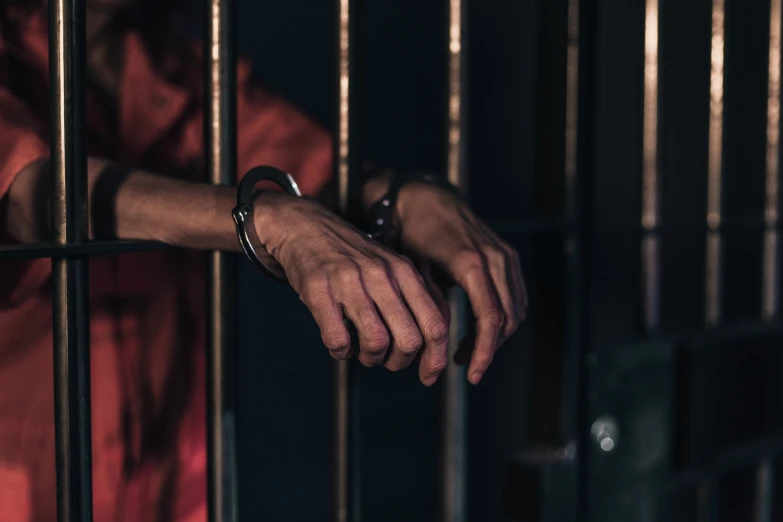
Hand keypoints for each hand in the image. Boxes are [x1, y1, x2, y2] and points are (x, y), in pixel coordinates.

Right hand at [253, 192, 449, 384]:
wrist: (304, 225)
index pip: (435, 325)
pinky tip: (338, 342)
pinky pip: (338, 339)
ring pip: (376, 342)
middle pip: (409, 340)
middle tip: (384, 359)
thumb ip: (413, 299)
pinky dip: (340, 351)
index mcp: (405, 272)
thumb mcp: (391, 267)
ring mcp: (350, 281)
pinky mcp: (319, 289)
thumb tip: (435, 346)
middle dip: (398, 362)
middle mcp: (382, 275)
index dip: (435, 359)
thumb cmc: (351, 257)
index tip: (427, 377)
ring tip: (360, 350)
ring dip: (369, 358)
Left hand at [396, 183, 527, 384]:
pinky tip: (480, 330)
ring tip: (468, 352)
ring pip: (515, 310)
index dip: (484, 351)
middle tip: (465, 367)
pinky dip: (503, 318)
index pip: (490, 318)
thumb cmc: (412, 233)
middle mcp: (496, 259)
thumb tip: (436, 344)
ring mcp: (506, 256)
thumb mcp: (414, 271)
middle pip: (507, 318)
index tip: (472, 374)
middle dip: (489, 349)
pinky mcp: (508, 256)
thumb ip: (430, 304)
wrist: (426, 198)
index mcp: (472, 264)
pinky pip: (516, 296)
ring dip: (497, 336)